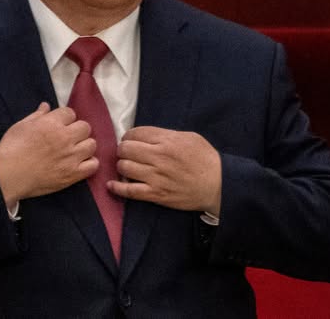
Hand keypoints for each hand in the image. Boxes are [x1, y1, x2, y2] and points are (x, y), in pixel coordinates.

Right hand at [0, 102, 97, 204]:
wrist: (7, 176)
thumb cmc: (10, 149)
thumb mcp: (21, 126)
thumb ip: (37, 115)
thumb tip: (46, 106)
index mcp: (51, 123)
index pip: (70, 113)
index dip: (65, 119)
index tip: (59, 125)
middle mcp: (64, 138)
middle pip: (85, 127)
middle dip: (77, 130)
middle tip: (68, 138)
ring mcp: (70, 157)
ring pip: (92, 144)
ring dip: (84, 146)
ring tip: (74, 151)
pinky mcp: (72, 174)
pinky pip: (93, 165)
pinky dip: (89, 164)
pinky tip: (79, 164)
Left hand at [107, 126, 221, 214]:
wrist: (217, 184)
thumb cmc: (205, 159)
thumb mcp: (189, 137)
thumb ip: (166, 134)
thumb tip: (146, 136)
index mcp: (167, 140)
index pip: (135, 133)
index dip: (129, 136)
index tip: (130, 140)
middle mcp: (159, 157)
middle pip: (126, 148)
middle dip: (123, 149)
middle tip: (127, 153)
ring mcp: (156, 177)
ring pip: (124, 167)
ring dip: (121, 166)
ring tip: (126, 166)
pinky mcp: (156, 194)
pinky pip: (129, 191)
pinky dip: (117, 188)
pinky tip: (112, 185)